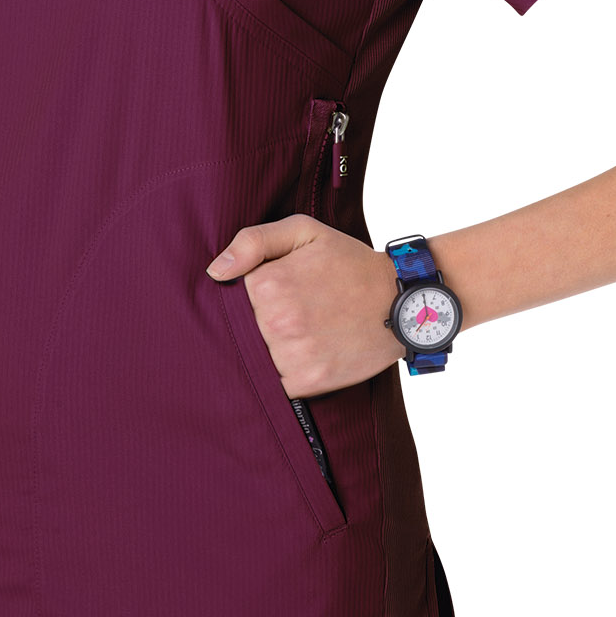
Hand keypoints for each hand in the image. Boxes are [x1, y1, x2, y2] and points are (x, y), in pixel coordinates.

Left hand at [205, 215, 403, 397]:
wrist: (399, 300)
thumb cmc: (350, 263)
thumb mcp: (305, 232)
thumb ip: (254, 241)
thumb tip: (215, 271)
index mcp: (269, 283)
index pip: (231, 295)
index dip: (251, 294)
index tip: (275, 292)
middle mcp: (277, 320)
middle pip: (242, 329)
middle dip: (259, 322)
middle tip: (293, 313)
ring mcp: (292, 353)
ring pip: (256, 357)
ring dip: (269, 349)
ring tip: (300, 333)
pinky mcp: (307, 381)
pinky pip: (275, 384)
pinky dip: (283, 373)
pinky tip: (303, 354)